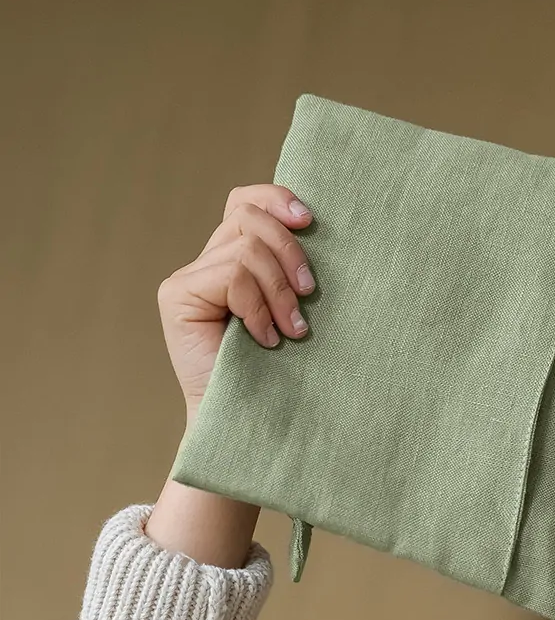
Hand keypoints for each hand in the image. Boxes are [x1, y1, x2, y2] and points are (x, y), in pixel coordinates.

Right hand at [157, 183, 315, 417]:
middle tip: (308, 295)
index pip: (245, 203)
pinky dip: (257, 307)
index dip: (275, 199)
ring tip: (292, 330)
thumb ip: (289, 268)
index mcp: (232, 259)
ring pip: (244, 250)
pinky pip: (231, 276)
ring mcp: (186, 279)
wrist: (251, 420)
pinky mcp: (176, 296)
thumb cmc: (281, 371)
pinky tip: (266, 340)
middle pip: (248, 219)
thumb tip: (314, 225)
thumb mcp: (293, 307)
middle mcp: (204, 263)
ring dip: (278, 291)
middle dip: (288, 252)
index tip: (310, 220)